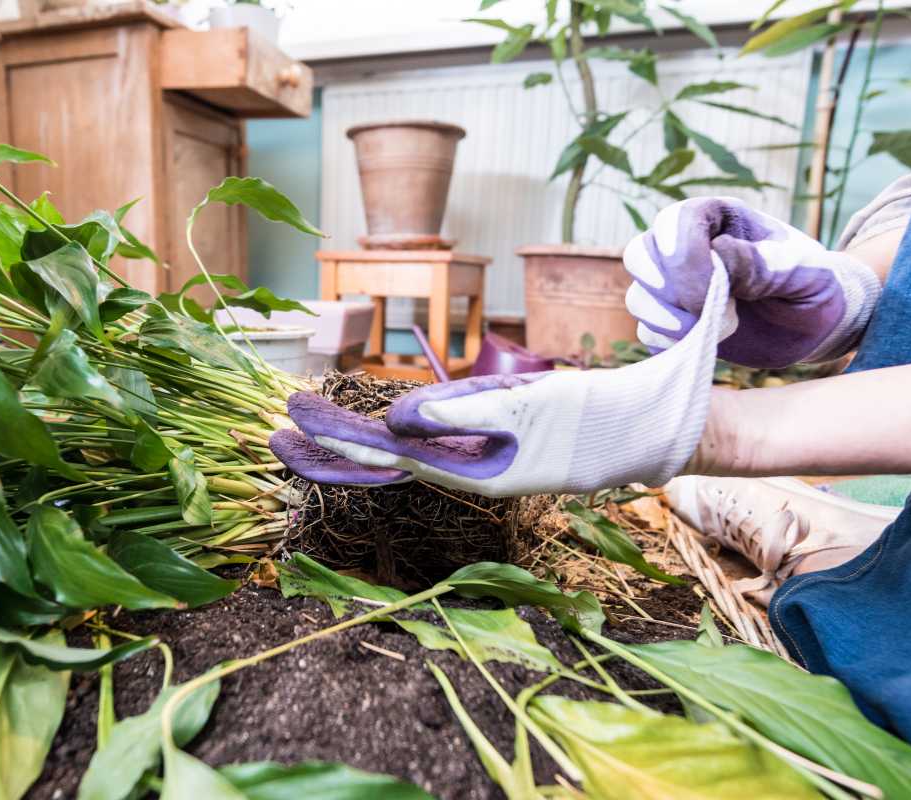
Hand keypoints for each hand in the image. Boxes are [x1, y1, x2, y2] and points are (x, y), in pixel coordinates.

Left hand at [271, 264, 729, 496]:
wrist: (636, 431)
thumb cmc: (588, 418)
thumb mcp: (523, 410)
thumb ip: (457, 416)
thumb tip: (392, 421)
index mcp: (465, 470)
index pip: (383, 456)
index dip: (335, 438)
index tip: (292, 417)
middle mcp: (459, 471)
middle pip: (378, 463)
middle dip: (326, 447)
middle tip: (274, 433)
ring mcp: (469, 460)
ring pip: (395, 455)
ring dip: (349, 442)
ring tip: (303, 429)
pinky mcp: (482, 446)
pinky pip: (422, 444)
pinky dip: (386, 437)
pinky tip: (365, 432)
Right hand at [623, 197, 879, 368]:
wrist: (815, 324)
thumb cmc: (815, 286)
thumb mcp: (806, 270)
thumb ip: (763, 261)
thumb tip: (718, 254)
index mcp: (720, 220)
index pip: (675, 221)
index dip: (684, 257)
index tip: (718, 290)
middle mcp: (688, 247)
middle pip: (640, 254)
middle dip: (669, 290)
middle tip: (713, 311)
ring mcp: (675, 287)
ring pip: (640, 297)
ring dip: (670, 320)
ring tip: (721, 329)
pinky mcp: (672, 322)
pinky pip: (647, 332)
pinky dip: (671, 342)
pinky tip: (708, 342)